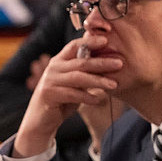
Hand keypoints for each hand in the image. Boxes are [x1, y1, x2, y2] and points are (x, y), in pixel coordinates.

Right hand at [12, 35, 123, 158]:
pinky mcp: (49, 94)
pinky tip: (99, 100)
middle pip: (80, 62)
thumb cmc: (61, 100)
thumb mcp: (74, 84)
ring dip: (98, 80)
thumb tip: (108, 61)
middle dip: (101, 62)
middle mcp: (53, 68)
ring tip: (114, 84)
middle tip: (120, 63)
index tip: (107, 40)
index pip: (74, 46)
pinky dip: (87, 97)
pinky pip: (72, 94)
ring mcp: (50, 81)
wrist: (41, 120)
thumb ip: (84, 73)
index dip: (90, 41)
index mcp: (59, 61)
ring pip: (78, 77)